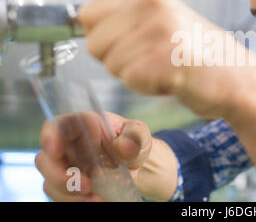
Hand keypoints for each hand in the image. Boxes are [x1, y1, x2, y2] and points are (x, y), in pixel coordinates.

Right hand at [35, 112, 151, 201]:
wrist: (135, 163)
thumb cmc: (133, 141)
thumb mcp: (139, 134)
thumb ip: (134, 137)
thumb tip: (125, 147)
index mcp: (82, 125)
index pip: (56, 126)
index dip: (50, 137)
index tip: (55, 151)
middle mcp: (68, 145)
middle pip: (45, 159)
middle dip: (60, 176)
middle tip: (87, 185)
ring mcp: (65, 167)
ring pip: (50, 182)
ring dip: (69, 194)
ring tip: (97, 199)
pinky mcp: (68, 186)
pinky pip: (61, 196)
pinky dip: (75, 201)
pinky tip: (96, 201)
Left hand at [78, 0, 255, 118]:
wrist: (238, 77)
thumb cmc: (198, 54)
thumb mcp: (162, 20)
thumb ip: (125, 18)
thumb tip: (79, 23)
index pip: (87, 13)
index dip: (102, 37)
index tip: (125, 46)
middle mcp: (151, 6)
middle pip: (94, 44)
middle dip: (117, 60)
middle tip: (152, 60)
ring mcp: (159, 31)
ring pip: (112, 65)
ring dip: (135, 76)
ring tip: (166, 68)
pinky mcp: (164, 60)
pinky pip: (131, 81)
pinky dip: (148, 87)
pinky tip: (172, 80)